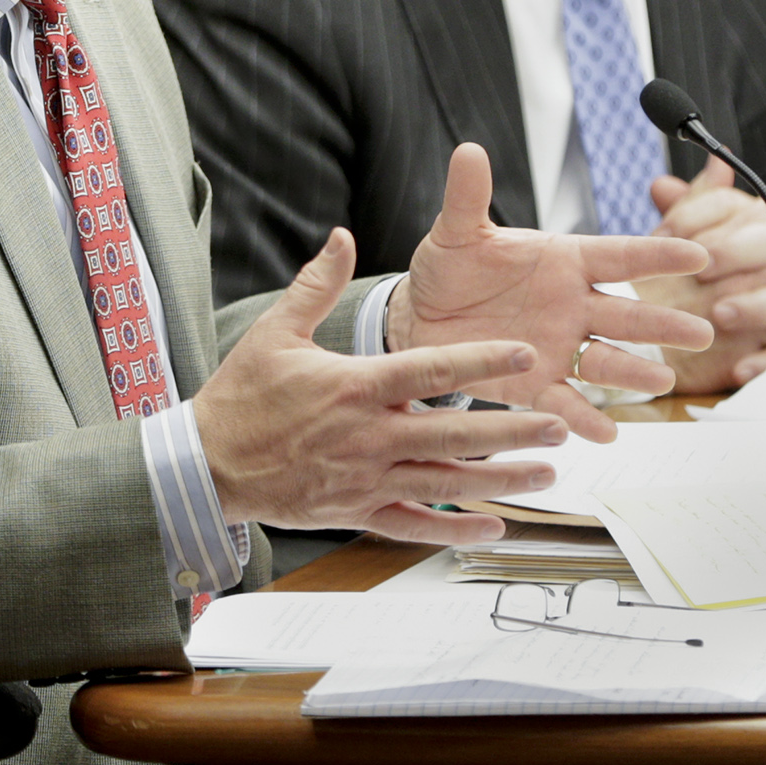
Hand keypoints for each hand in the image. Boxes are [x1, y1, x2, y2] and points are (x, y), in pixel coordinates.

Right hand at [194, 228, 578, 543]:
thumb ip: (316, 285)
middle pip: (454, 433)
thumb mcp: (274, 331)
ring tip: (547, 472)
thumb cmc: (241, 396)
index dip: (481, 362)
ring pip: (445, 482)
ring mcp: (364, 478)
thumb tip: (341, 236)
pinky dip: (455, 528)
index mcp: (353, 387)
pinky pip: (415, 523)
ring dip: (500, 479)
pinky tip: (493, 525)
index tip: (524, 355)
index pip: (430, 371)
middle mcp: (367, 436)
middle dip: (512, 429)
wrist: (206, 465)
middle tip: (559, 424)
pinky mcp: (356, 510)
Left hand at [383, 145, 712, 443]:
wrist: (417, 319)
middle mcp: (573, 306)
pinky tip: (605, 433)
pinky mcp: (536, 385)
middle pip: (629, 314)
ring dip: (635, 371)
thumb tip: (468, 150)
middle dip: (665, 323)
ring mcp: (560, 347)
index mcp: (565, 261)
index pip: (620, 255)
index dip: (658, 255)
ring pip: (608, 361)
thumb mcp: (456, 232)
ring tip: (663, 379)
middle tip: (702, 331)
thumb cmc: (448, 269)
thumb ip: (468, 196)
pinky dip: (584, 418)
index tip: (698, 254)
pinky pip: (567, 402)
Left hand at [642, 155, 765, 391]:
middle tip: (702, 274)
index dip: (738, 218)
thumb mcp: (694, 244)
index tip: (689, 235)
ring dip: (761, 306)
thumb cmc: (712, 277)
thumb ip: (683, 215)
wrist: (723, 334)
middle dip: (747, 257)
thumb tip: (662, 185)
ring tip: (718, 315)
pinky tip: (738, 365)